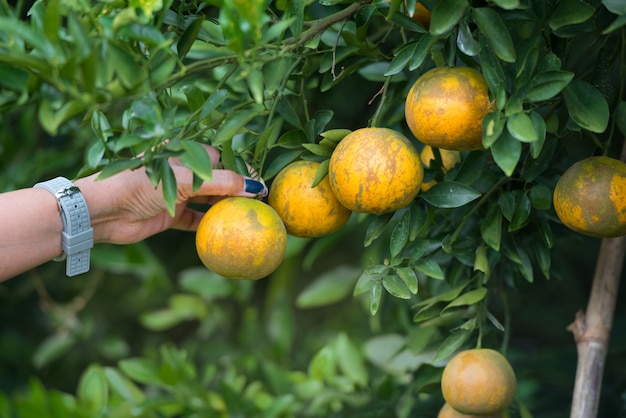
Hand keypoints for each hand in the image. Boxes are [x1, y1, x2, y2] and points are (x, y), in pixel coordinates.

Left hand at [76, 145, 266, 244]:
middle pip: (218, 180)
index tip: (260, 186)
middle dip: (237, 191)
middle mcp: (183, 172)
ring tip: (248, 218)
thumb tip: (255, 187)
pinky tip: (225, 232)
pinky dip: (209, 225)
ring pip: (209, 200)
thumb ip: (222, 183)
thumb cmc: (143, 184)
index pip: (222, 159)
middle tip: (260, 205)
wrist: (105, 210)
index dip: (241, 171)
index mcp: (185, 154)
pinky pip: (196, 220)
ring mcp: (177, 194)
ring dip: (225, 209)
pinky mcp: (170, 215)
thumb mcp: (186, 179)